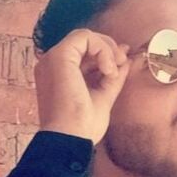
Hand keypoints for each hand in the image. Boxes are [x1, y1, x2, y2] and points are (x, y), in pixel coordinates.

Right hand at [34, 28, 130, 143]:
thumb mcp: (103, 96)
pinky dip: (102, 49)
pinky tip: (107, 70)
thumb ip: (112, 77)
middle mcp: (51, 65)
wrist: (70, 140)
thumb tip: (125, 58)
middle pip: (83, 41)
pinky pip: (84, 37)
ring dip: (106, 49)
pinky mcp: (59, 57)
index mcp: (57, 74)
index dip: (104, 54)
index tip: (119, 67)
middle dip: (108, 48)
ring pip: (84, 36)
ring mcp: (53, 59)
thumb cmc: (82, 126)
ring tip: (113, 71)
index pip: (83, 53)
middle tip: (121, 63)